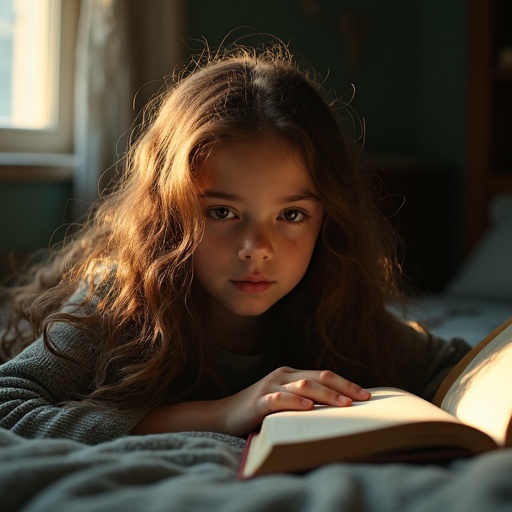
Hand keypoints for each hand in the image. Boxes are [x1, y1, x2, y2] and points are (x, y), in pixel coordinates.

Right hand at [217, 366, 370, 436]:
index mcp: (291, 375)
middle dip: (343, 388)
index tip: (366, 395)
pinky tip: (308, 407)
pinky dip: (295, 401)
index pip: (323, 375)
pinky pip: (279, 399)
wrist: (224, 415)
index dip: (346, 383)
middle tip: (362, 400)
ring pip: (303, 385)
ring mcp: (270, 387)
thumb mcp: (285, 402)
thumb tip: (339, 409)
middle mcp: (282, 376)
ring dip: (326, 394)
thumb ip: (305, 400)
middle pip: (318, 377)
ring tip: (344, 405)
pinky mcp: (259, 401)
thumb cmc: (259, 410)